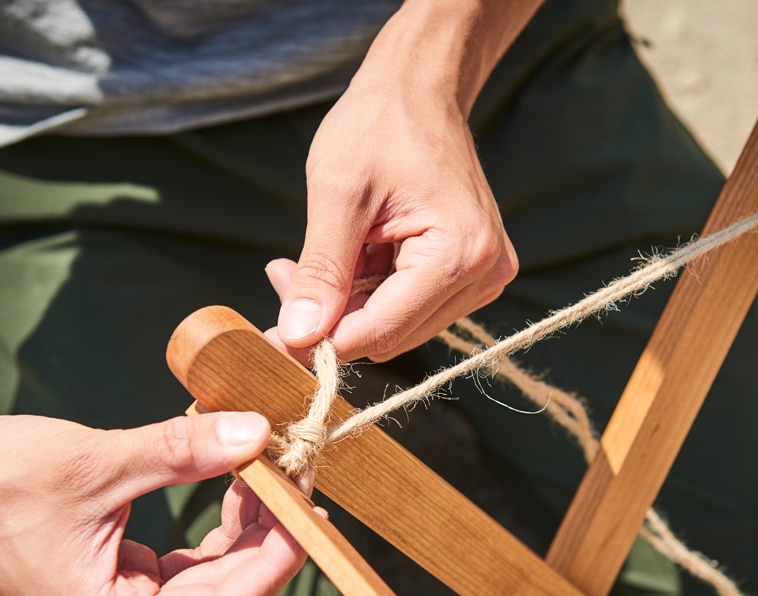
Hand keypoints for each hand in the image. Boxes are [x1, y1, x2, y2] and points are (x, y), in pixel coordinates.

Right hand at [0, 410, 306, 595]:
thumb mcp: (98, 460)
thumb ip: (182, 450)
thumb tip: (257, 433)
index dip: (278, 558)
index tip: (309, 505)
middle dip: (267, 540)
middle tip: (296, 480)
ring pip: (207, 586)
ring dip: (244, 535)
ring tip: (267, 475)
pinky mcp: (113, 590)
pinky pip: (182, 571)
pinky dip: (213, 534)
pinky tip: (231, 489)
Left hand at [267, 39, 517, 362]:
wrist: (419, 91)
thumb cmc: (380, 125)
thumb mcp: (337, 193)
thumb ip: (321, 271)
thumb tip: (298, 336)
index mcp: (461, 252)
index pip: (383, 329)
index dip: (322, 341)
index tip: (273, 335)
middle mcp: (484, 274)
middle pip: (391, 335)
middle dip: (332, 318)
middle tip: (282, 277)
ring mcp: (483, 276)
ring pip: (397, 327)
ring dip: (348, 305)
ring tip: (313, 258)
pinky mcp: (472, 273)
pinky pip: (410, 307)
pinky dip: (369, 292)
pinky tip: (349, 256)